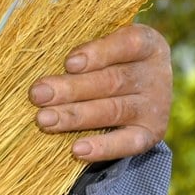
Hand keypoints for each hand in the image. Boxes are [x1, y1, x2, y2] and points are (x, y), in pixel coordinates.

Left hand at [29, 23, 171, 162]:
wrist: (136, 91)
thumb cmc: (106, 61)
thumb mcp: (102, 48)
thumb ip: (82, 53)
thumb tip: (43, 64)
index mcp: (146, 44)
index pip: (127, 44)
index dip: (99, 53)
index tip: (69, 63)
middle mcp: (155, 74)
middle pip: (111, 81)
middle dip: (70, 88)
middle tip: (38, 94)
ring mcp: (155, 105)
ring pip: (112, 110)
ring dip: (75, 116)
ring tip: (44, 120)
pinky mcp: (150, 133)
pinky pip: (128, 142)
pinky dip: (102, 147)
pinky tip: (77, 149)